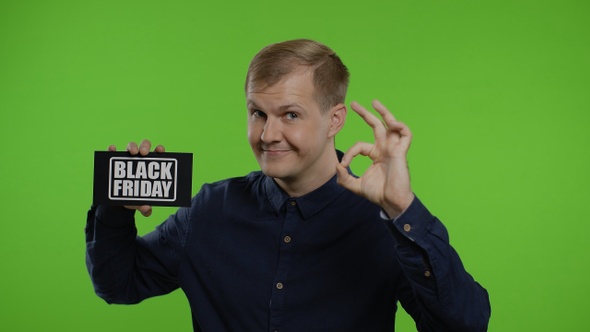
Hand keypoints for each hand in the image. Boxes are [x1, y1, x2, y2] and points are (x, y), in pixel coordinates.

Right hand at [108, 139, 165, 216]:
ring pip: (131, 146)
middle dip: (145, 146)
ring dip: (132, 146)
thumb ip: (145, 208)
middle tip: (143, 153)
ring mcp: (127, 157)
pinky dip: (112, 149)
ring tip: (132, 153)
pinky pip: (113, 151)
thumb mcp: (141, 202)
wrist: (121, 200)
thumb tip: (147, 210)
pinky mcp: (114, 160)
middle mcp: (140, 158)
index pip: (157, 153)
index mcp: (151, 165)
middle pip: (144, 146)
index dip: (159, 149)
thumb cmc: (136, 198)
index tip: (160, 150)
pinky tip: (112, 149)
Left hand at [336, 100, 413, 217]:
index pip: (359, 145)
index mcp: (375, 154)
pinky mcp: (401, 152)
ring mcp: (394, 149)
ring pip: (392, 125)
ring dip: (384, 113)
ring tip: (375, 103)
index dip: (349, 153)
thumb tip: (337, 165)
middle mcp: (385, 149)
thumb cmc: (378, 194)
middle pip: (376, 126)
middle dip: (365, 114)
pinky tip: (391, 123)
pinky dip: (400, 126)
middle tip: (353, 104)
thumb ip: (343, 177)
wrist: (391, 202)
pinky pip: (405, 134)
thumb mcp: (355, 186)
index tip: (343, 165)